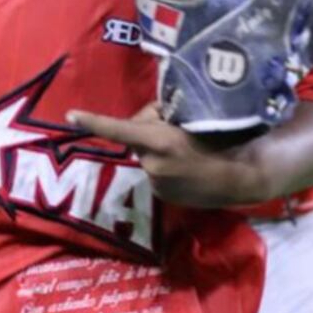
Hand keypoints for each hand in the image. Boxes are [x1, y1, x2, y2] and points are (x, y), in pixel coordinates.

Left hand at [67, 103, 258, 206]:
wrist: (241, 177)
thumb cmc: (221, 138)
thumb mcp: (191, 117)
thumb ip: (161, 116)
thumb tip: (145, 116)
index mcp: (158, 141)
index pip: (119, 127)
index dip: (93, 121)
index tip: (70, 115)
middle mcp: (152, 165)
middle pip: (136, 137)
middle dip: (148, 129)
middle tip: (177, 126)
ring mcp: (157, 184)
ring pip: (146, 155)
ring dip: (157, 149)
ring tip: (186, 149)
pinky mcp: (163, 197)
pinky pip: (155, 172)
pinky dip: (164, 166)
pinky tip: (186, 165)